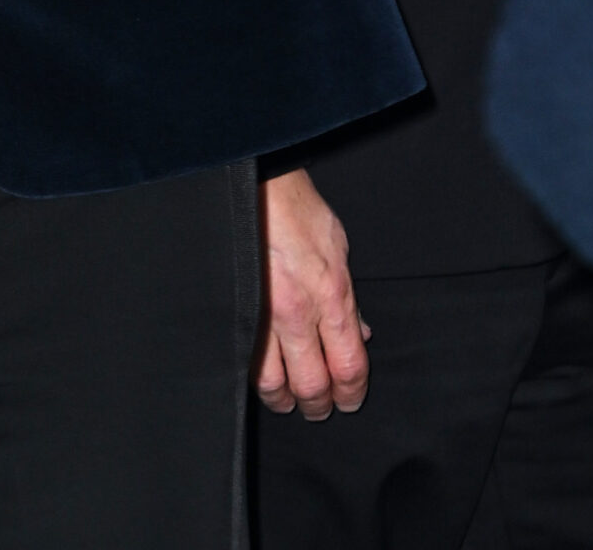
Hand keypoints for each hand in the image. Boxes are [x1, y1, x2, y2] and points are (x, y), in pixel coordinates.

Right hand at [257, 167, 368, 418]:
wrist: (255, 181)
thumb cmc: (297, 207)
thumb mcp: (339, 246)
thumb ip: (350, 297)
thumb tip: (358, 333)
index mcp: (331, 295)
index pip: (349, 367)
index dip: (351, 394)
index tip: (349, 401)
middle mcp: (297, 310)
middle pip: (311, 384)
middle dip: (317, 406)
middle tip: (318, 409)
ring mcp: (261, 310)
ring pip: (270, 379)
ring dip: (281, 398)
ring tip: (285, 401)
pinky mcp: (234, 305)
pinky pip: (242, 354)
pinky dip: (252, 372)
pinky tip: (257, 375)